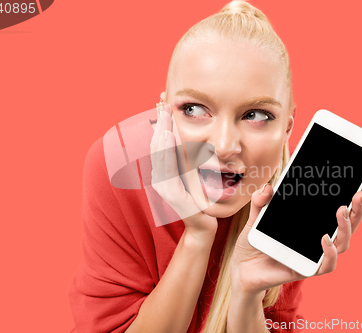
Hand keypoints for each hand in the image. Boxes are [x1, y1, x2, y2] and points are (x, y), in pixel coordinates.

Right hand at [150, 102, 217, 237]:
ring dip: (161, 130)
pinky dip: (166, 150)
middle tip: (162, 99)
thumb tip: (196, 139)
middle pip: (158, 142)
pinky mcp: (170, 192)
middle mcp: (161, 175)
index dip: (162, 120)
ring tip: (164, 114)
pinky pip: (167, 167)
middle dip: (160, 120)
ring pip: (160, 152)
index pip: (162, 140)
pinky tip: (168, 136)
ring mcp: (163, 184)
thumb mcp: (196, 174)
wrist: (203, 225)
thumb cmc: (202, 199)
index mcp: (166, 170)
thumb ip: (192, 158)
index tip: (164, 101)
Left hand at [231, 183, 361, 294]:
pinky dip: (330, 253)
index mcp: (311, 224)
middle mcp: (318, 239)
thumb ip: (260, 203)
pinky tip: (325, 239)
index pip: (340, 211)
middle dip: (357, 210)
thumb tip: (268, 187)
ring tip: (341, 210)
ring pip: (343, 244)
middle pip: (348, 226)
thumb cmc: (253, 243)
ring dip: (346, 227)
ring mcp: (314, 255)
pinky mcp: (307, 270)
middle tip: (359, 194)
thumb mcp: (254, 219)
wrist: (241, 269)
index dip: (355, 200)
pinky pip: (326, 265)